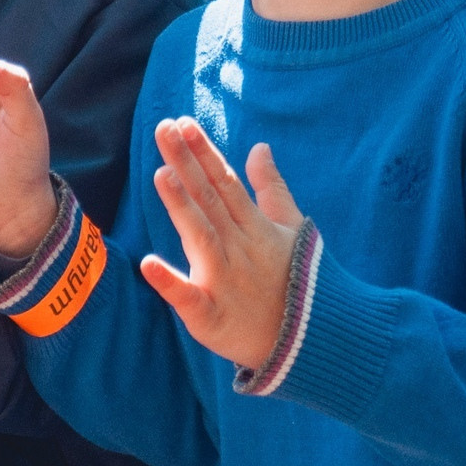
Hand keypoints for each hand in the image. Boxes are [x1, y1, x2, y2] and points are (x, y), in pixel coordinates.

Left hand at [140, 120, 305, 369]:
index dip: (204, 152)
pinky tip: (148, 264)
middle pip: (209, 200)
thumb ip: (271, 189)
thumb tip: (259, 147)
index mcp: (255, 228)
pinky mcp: (213, 317)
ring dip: (182, 207)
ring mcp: (226, 282)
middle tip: (163, 128)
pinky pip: (189, 299)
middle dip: (186, 163)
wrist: (317, 343)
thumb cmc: (301, 282)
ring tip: (161, 174)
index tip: (182, 123)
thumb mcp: (293, 229)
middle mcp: (239, 248)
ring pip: (201, 237)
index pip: (224, 182)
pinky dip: (170, 283)